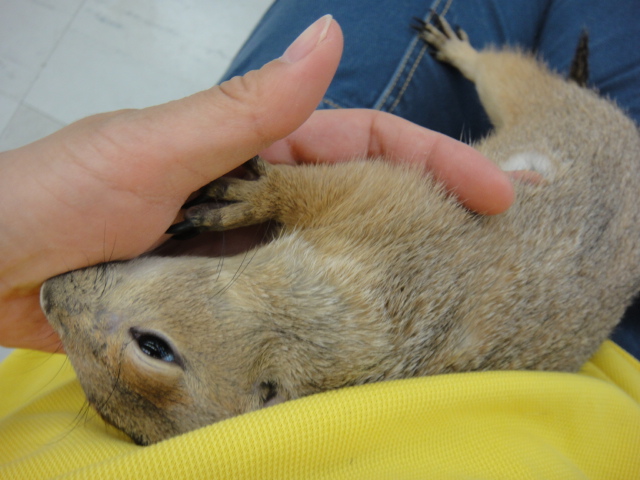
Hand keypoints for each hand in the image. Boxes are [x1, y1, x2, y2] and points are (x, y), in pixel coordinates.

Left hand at [0, 16, 512, 351]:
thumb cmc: (52, 200)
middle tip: (491, 257)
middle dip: (424, 220)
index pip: (360, 143)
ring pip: (327, 258)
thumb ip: (245, 109)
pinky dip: (321, 317)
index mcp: (250, 148)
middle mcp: (254, 195)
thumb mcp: (154, 150)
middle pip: (356, 203)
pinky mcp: (219, 296)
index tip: (494, 191)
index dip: (430, 161)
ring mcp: (240, 248)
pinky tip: (356, 337)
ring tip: (444, 304)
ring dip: (379, 276)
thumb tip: (329, 37)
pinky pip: (285, 304)